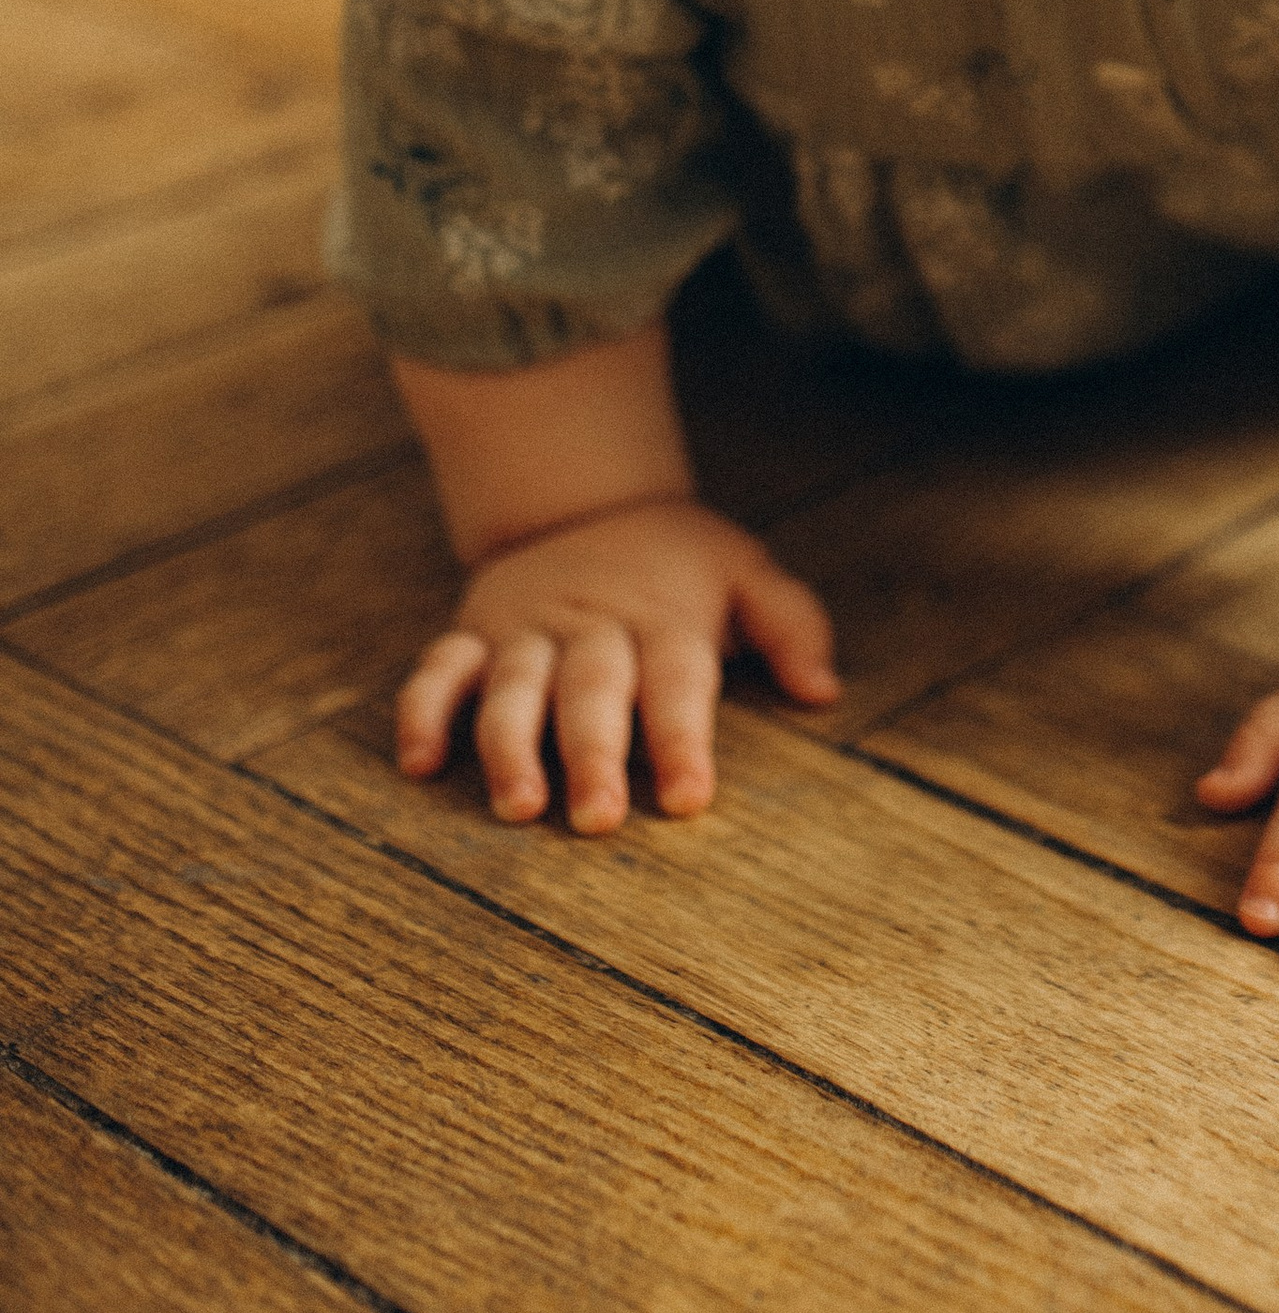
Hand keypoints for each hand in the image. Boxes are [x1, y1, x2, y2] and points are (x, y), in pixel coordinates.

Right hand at [394, 495, 839, 834]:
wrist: (584, 492)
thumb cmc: (677, 559)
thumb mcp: (745, 571)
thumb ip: (791, 625)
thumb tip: (824, 691)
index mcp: (663, 619)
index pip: (677, 683)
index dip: (683, 740)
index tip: (689, 800)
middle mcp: (592, 628)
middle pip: (591, 692)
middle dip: (593, 755)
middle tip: (597, 820)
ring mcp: (526, 631)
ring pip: (512, 688)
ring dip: (510, 746)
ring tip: (518, 807)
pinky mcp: (474, 632)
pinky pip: (439, 670)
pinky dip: (423, 711)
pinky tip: (419, 764)